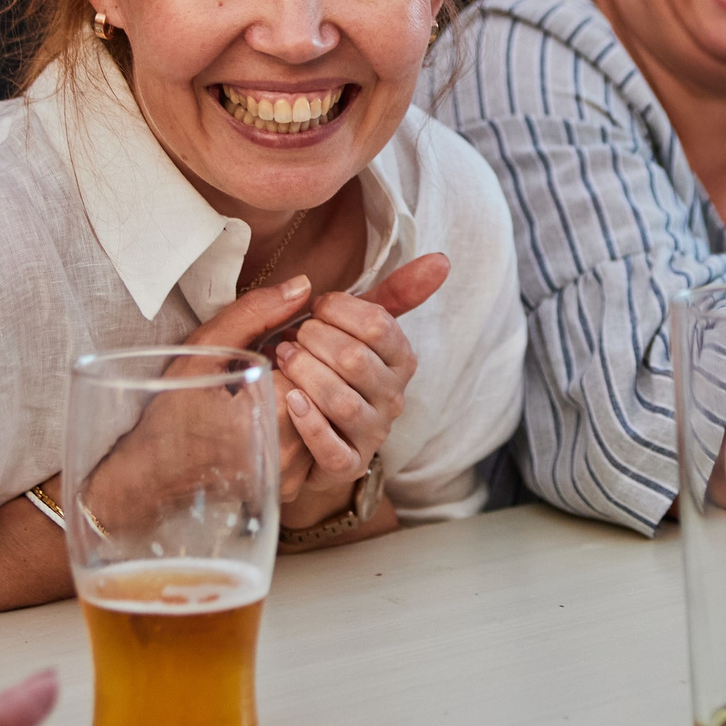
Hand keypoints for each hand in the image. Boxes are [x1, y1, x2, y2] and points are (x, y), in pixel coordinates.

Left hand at [269, 254, 447, 527]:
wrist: (297, 429)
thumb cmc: (324, 365)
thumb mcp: (355, 326)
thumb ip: (395, 294)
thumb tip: (442, 260)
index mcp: (400, 359)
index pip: (379, 324)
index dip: (338, 311)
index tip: (314, 308)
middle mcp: (392, 398)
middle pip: (356, 360)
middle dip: (315, 341)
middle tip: (290, 337)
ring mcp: (371, 434)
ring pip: (343, 402)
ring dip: (306, 375)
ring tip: (283, 361)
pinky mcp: (345, 465)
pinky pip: (332, 448)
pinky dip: (309, 423)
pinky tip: (290, 400)